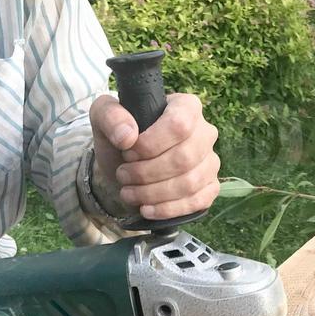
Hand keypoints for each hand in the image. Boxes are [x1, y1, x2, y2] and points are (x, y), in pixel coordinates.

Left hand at [90, 93, 219, 221]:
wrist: (123, 166)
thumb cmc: (120, 137)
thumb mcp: (104, 117)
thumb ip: (110, 116)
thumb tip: (127, 136)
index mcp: (186, 106)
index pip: (179, 125)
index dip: (151, 144)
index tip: (128, 152)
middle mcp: (205, 132)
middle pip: (184, 158)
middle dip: (147, 173)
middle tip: (123, 175)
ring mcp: (210, 161)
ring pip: (190, 183)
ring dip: (153, 193)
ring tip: (129, 192)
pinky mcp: (210, 187)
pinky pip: (198, 201)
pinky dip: (168, 209)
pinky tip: (147, 208)